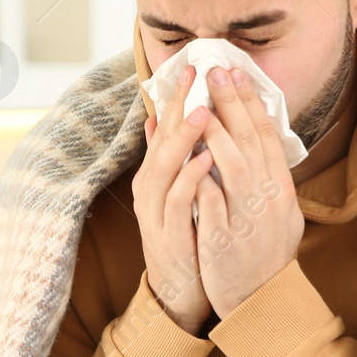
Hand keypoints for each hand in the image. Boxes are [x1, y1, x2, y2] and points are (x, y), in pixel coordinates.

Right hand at [133, 63, 216, 333]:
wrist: (181, 291)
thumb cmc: (187, 238)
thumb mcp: (177, 192)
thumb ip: (169, 156)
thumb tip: (157, 117)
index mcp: (156, 175)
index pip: (165, 127)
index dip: (177, 96)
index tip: (193, 65)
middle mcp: (150, 188)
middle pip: (161, 138)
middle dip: (177, 105)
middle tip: (194, 73)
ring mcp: (155, 211)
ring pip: (164, 166)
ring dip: (183, 137)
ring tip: (202, 111)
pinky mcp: (167, 234)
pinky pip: (177, 201)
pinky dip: (191, 178)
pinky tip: (207, 160)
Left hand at [193, 65, 304, 315]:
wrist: (263, 302)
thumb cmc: (265, 254)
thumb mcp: (276, 212)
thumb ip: (264, 176)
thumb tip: (256, 140)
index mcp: (280, 189)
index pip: (265, 135)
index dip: (250, 102)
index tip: (234, 72)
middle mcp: (269, 200)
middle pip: (250, 142)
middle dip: (231, 104)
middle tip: (214, 71)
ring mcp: (248, 220)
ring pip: (233, 168)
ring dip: (215, 133)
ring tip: (199, 104)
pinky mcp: (225, 241)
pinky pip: (212, 204)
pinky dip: (201, 179)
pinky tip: (188, 156)